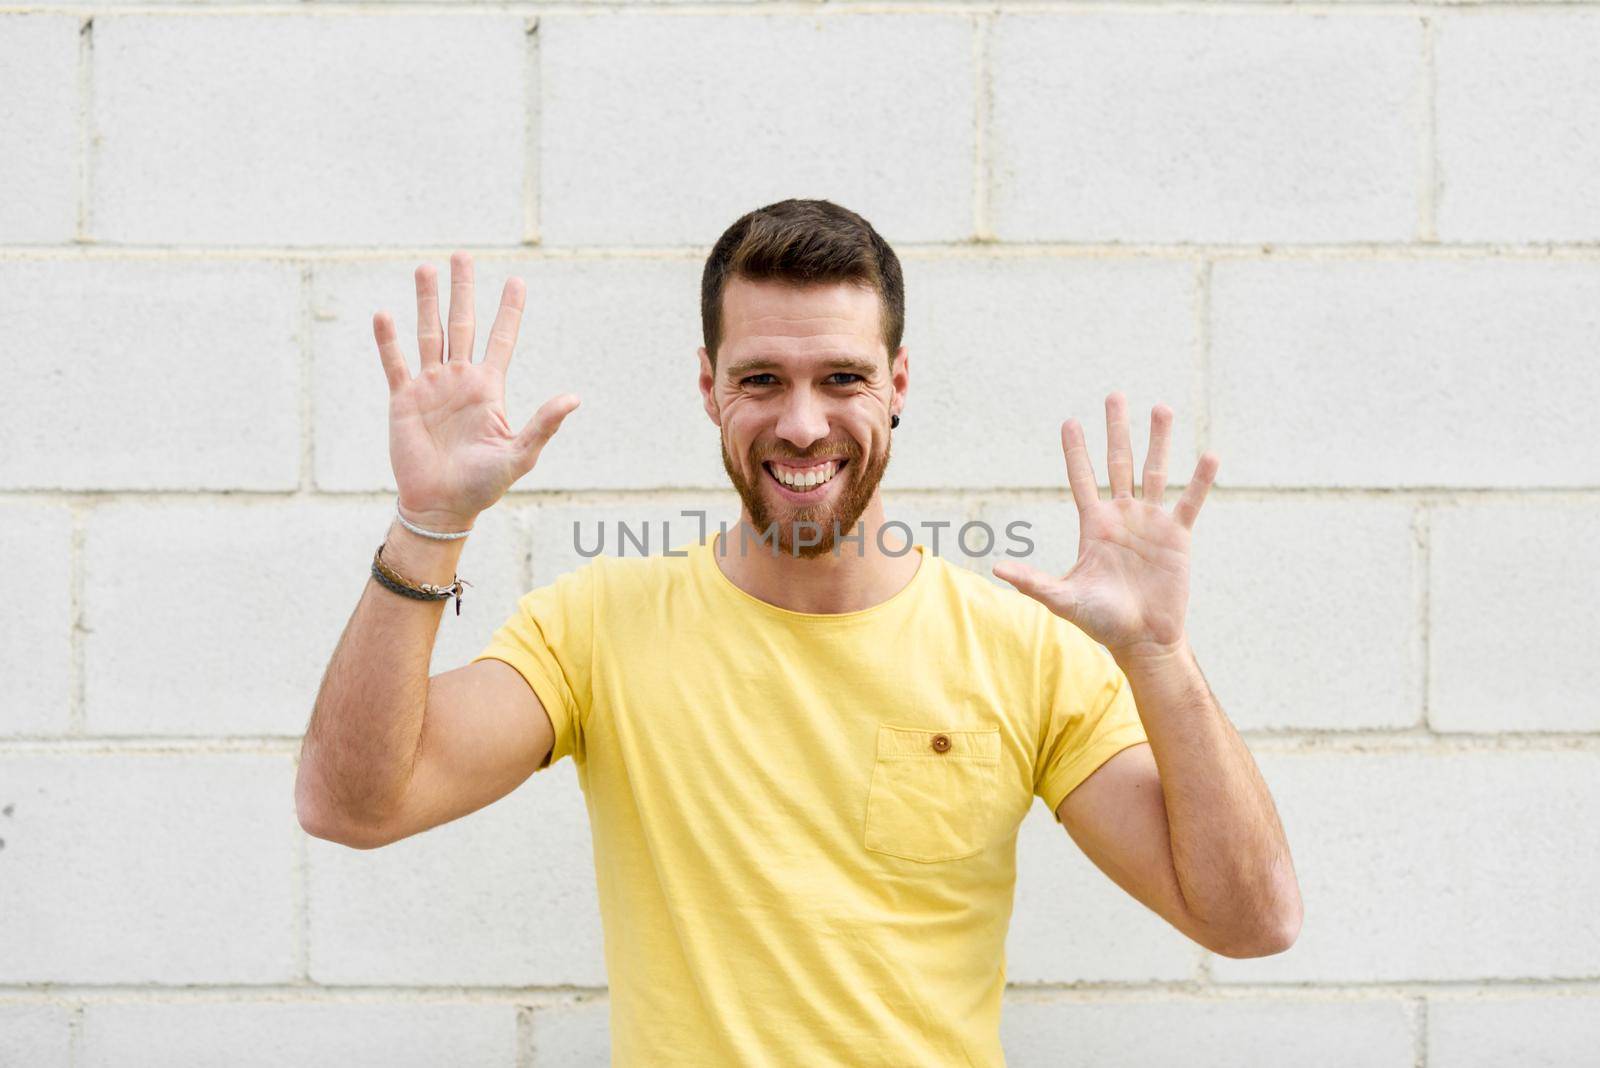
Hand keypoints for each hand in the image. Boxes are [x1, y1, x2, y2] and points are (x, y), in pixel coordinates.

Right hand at [373, 252, 579, 529]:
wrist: (442, 506)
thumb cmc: (483, 485)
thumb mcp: (520, 454)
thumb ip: (544, 424)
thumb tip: (574, 398)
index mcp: (489, 388)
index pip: (501, 339)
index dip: (509, 310)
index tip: (516, 280)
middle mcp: (460, 380)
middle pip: (462, 323)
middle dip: (462, 289)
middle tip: (461, 255)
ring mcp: (431, 387)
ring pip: (429, 333)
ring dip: (427, 301)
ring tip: (425, 268)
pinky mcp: (404, 400)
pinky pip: (395, 363)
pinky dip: (388, 340)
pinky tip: (385, 314)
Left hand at [992, 393, 1218, 663]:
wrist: (1142, 640)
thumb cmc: (1101, 621)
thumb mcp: (1064, 598)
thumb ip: (1033, 582)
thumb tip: (996, 569)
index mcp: (1094, 526)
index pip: (1082, 479)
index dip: (1076, 452)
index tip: (1069, 422)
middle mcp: (1122, 517)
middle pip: (1119, 463)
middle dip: (1116, 430)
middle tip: (1114, 396)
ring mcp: (1151, 523)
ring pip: (1155, 471)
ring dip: (1158, 440)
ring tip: (1160, 408)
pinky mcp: (1177, 536)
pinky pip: (1189, 502)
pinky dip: (1199, 480)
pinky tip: (1209, 455)